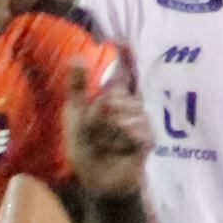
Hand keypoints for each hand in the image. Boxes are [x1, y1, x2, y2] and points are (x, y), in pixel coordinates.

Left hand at [69, 66, 153, 200]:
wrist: (97, 181)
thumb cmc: (86, 148)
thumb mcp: (74, 116)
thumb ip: (77, 89)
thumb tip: (76, 58)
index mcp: (112, 99)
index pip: (124, 72)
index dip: (126, 54)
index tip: (121, 41)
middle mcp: (128, 108)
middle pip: (124, 95)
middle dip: (108, 107)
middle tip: (98, 123)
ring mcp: (140, 125)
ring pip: (136, 111)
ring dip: (117, 123)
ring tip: (107, 138)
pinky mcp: (147, 143)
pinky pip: (145, 131)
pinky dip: (133, 133)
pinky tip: (123, 138)